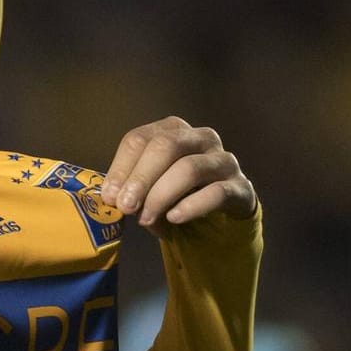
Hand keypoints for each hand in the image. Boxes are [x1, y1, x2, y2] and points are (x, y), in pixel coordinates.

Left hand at [99, 117, 257, 236]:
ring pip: (189, 168)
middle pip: (166, 147)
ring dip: (162, 196)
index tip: (110, 196)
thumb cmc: (179, 195)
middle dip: (141, 178)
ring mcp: (224, 160)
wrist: (221, 213)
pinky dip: (192, 206)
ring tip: (146, 219)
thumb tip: (113, 197)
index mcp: (174, 130)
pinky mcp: (240, 186)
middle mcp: (201, 137)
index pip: (141, 138)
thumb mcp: (152, 188)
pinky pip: (216, 192)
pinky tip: (174, 218)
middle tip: (126, 207)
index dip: (122, 167)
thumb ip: (133, 189)